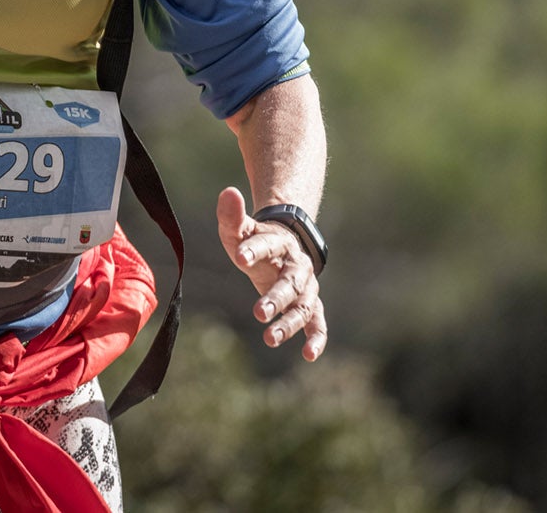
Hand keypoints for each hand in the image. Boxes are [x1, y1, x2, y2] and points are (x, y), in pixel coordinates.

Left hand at [216, 186, 326, 360]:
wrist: (285, 244)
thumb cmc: (255, 239)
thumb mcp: (240, 228)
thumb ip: (232, 215)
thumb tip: (228, 192)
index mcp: (279, 241)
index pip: (267, 244)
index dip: (254, 249)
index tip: (240, 257)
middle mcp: (297, 266)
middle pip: (289, 283)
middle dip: (274, 298)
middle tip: (257, 312)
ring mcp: (306, 287)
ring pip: (302, 306)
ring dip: (288, 323)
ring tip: (269, 338)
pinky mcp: (310, 304)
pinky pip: (318, 322)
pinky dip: (317, 338)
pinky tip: (309, 355)